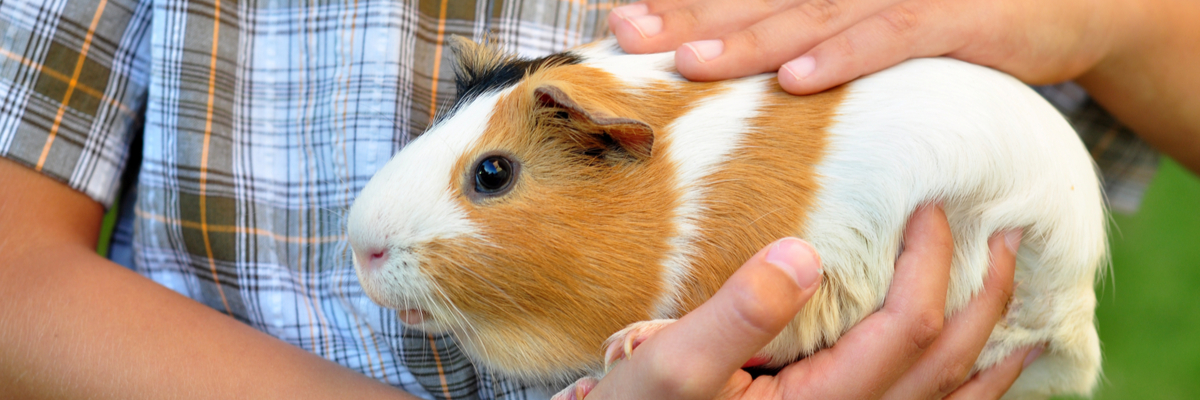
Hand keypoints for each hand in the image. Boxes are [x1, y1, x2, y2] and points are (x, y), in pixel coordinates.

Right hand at [562, 205, 1035, 398]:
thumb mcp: (673, 364)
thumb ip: (740, 311)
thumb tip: (805, 253)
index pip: (906, 325)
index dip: (930, 260)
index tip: (929, 205)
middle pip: (947, 360)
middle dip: (984, 294)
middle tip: (1006, 234)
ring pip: (952, 399)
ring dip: (994, 347)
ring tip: (1021, 302)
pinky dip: (970, 390)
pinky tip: (981, 370)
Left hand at [607, 0, 1124, 94]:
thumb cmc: (954, 17)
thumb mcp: (876, 19)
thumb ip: (818, 31)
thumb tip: (760, 70)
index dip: (687, 4)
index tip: (625, 22)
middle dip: (691, 17)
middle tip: (630, 33)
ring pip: (810, 16)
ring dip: (747, 42)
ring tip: (688, 62)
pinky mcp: (947, 20)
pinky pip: (887, 40)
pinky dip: (841, 59)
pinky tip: (797, 80)